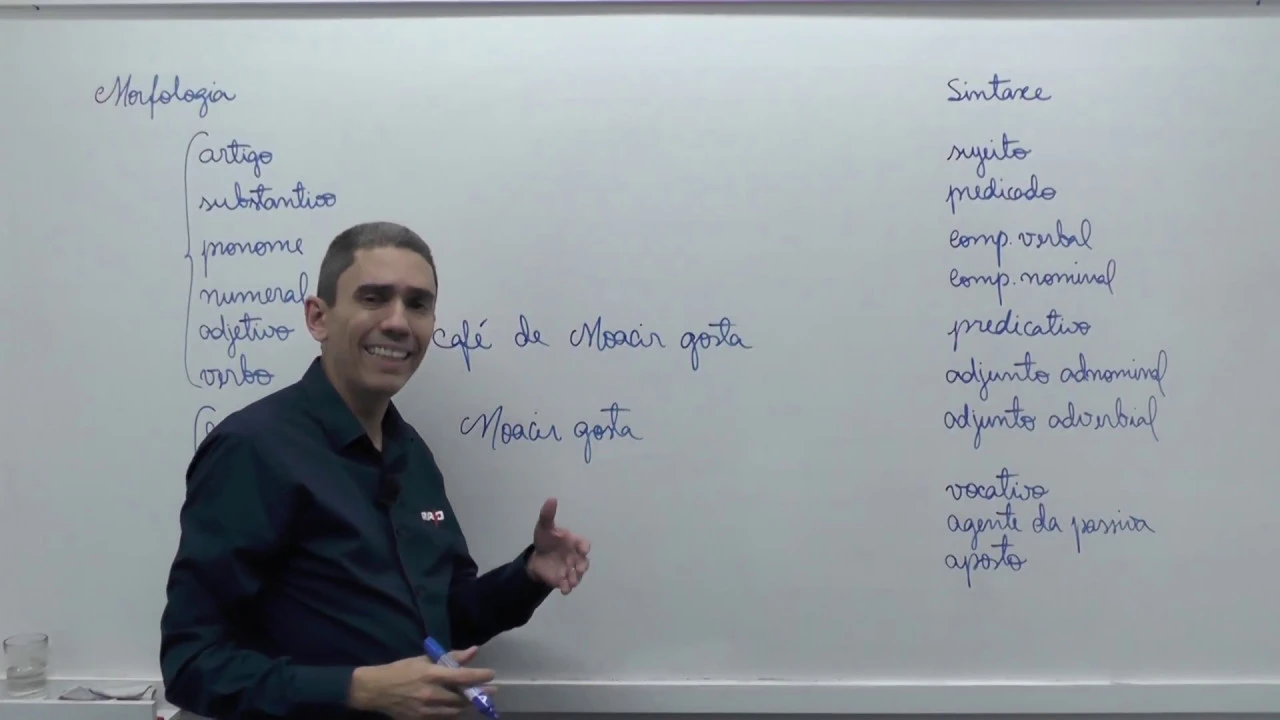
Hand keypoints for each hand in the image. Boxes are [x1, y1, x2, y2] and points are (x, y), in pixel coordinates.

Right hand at [348, 646, 494, 718]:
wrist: (376, 690)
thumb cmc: (401, 670)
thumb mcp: (424, 659)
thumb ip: (450, 657)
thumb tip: (473, 651)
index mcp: (431, 674)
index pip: (462, 677)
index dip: (480, 676)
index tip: (491, 674)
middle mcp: (431, 694)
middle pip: (463, 698)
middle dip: (480, 694)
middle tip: (492, 690)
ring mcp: (426, 710)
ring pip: (456, 711)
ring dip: (469, 705)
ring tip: (477, 699)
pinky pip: (445, 719)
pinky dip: (454, 713)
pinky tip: (459, 708)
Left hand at [526, 497, 590, 594]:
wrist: (537, 557)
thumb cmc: (546, 539)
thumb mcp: (544, 526)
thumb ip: (548, 514)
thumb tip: (552, 498)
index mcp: (574, 542)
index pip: (583, 543)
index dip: (584, 546)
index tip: (583, 549)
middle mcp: (575, 556)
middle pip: (583, 562)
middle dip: (582, 566)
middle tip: (577, 569)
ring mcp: (570, 569)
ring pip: (577, 575)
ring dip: (575, 579)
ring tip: (571, 582)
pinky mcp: (563, 579)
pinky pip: (568, 584)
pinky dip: (567, 587)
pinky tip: (564, 589)